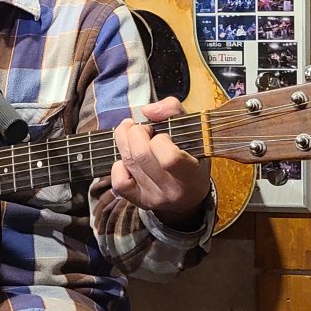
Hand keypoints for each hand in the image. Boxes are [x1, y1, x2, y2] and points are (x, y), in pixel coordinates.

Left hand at [111, 97, 210, 229]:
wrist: (189, 196)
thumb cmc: (192, 157)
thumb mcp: (193, 131)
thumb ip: (173, 111)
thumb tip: (146, 110)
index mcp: (191, 174)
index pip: (169, 158)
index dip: (160, 140)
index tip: (163, 134)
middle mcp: (171, 189)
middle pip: (141, 155)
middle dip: (136, 132)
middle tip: (143, 129)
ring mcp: (153, 197)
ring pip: (127, 162)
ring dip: (124, 140)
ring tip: (132, 134)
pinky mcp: (138, 201)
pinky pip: (118, 182)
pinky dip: (118, 166)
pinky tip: (128, 159)